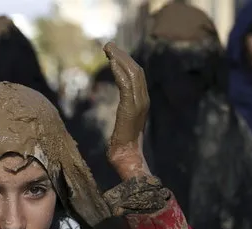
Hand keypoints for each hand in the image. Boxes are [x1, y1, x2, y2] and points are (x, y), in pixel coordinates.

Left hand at [103, 42, 150, 177]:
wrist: (127, 158)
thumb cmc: (122, 148)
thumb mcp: (122, 125)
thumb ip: (123, 114)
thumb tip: (119, 113)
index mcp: (142, 103)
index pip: (137, 76)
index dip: (126, 62)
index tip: (113, 53)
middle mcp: (143, 100)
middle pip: (136, 71)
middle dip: (122, 56)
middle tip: (109, 45)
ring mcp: (139, 104)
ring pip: (132, 74)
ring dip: (119, 59)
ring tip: (108, 49)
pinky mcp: (131, 108)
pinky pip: (126, 85)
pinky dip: (118, 72)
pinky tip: (110, 63)